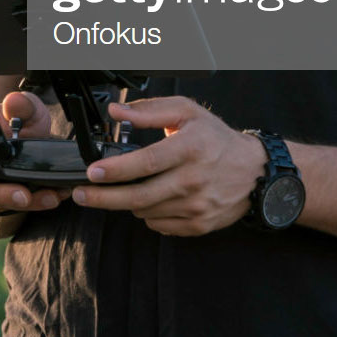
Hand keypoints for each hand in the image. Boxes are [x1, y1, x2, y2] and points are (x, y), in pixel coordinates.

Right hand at [0, 89, 68, 213]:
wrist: (10, 133)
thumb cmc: (9, 119)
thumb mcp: (21, 106)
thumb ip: (20, 104)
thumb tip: (13, 101)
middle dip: (4, 194)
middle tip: (24, 196)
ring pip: (4, 200)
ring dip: (27, 201)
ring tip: (51, 197)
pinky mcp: (8, 194)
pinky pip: (19, 201)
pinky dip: (37, 201)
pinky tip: (56, 195)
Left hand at [70, 97, 266, 235]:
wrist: (255, 172)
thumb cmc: (216, 138)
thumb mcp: (186, 112)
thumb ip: (149, 110)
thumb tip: (116, 111)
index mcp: (190, 149)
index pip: (147, 163)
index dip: (116, 170)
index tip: (93, 172)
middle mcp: (194, 180)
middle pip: (140, 196)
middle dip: (105, 198)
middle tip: (81, 194)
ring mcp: (197, 207)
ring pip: (146, 212)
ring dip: (125, 204)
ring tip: (113, 192)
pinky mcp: (199, 225)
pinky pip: (160, 225)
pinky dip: (146, 214)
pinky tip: (144, 201)